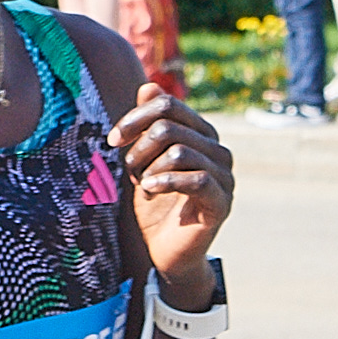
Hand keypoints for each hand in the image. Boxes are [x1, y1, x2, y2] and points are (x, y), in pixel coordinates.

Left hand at [109, 86, 233, 282]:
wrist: (162, 252)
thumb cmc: (152, 205)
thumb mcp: (142, 161)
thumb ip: (146, 125)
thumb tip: (148, 86)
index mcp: (201, 135)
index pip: (168, 105)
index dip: (136, 118)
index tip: (113, 140)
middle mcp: (218, 151)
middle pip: (170, 127)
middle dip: (139, 148)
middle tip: (128, 171)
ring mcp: (225, 177)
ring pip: (180, 151)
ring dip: (149, 168)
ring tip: (141, 185)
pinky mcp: (222, 202)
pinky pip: (197, 179)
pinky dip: (165, 182)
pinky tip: (149, 191)